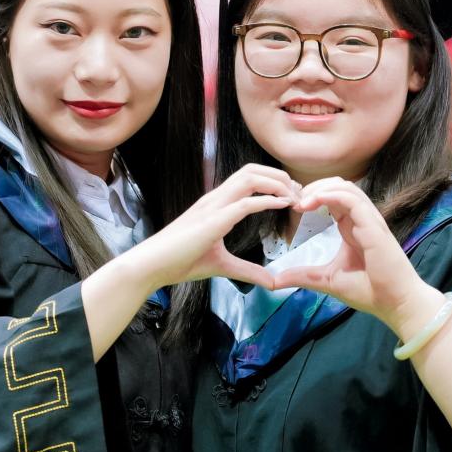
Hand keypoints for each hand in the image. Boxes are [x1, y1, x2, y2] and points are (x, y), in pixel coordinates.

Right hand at [123, 164, 298, 292]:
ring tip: (294, 196)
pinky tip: (283, 204)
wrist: (151, 266)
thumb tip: (272, 282)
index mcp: (216, 204)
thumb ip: (247, 271)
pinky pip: (244, 202)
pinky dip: (267, 200)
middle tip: (300, 193)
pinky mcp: (212, 220)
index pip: (247, 178)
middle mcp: (215, 198)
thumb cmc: (179, 262)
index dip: (273, 181)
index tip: (293, 196)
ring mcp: (213, 206)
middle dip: (279, 176)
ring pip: (249, 178)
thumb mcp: (222, 266)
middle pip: (252, 170)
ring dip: (276, 183)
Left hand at [271, 177, 437, 332]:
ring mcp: (368, 219)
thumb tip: (275, 281)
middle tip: (294, 200)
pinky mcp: (373, 225)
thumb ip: (303, 276)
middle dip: (314, 187)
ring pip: (346, 186)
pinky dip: (331, 195)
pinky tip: (314, 203)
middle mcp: (361, 218)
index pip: (333, 197)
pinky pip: (352, 199)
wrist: (395, 303)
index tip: (293, 207)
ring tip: (302, 201)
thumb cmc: (369, 290)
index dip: (312, 196)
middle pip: (338, 185)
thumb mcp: (327, 280)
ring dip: (321, 188)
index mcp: (352, 226)